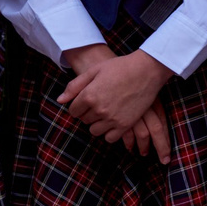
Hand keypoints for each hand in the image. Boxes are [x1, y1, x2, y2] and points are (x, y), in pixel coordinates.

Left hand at [59, 48, 174, 156]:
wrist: (146, 71)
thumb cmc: (120, 67)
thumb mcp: (94, 71)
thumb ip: (74, 86)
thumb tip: (60, 100)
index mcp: (89, 95)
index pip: (73, 111)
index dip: (78, 106)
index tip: (86, 100)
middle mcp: (99, 109)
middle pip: (84, 120)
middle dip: (88, 113)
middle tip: (99, 102)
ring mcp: (112, 119)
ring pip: (95, 131)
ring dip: (97, 123)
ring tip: (106, 112)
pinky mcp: (125, 125)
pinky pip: (109, 138)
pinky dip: (109, 132)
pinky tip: (113, 121)